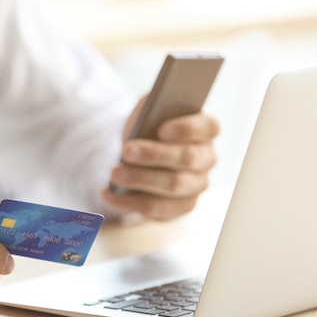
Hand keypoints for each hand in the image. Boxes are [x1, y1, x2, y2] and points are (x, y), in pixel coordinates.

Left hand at [102, 97, 219, 220]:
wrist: (142, 154)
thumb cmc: (148, 128)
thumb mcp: (149, 110)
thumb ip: (151, 106)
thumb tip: (145, 115)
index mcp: (205, 130)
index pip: (208, 127)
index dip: (187, 129)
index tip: (162, 130)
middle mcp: (207, 158)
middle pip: (188, 158)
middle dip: (155, 155)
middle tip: (127, 151)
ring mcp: (197, 185)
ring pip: (173, 186)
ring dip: (141, 180)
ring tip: (115, 173)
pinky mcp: (181, 207)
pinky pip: (157, 209)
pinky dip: (129, 202)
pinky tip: (108, 193)